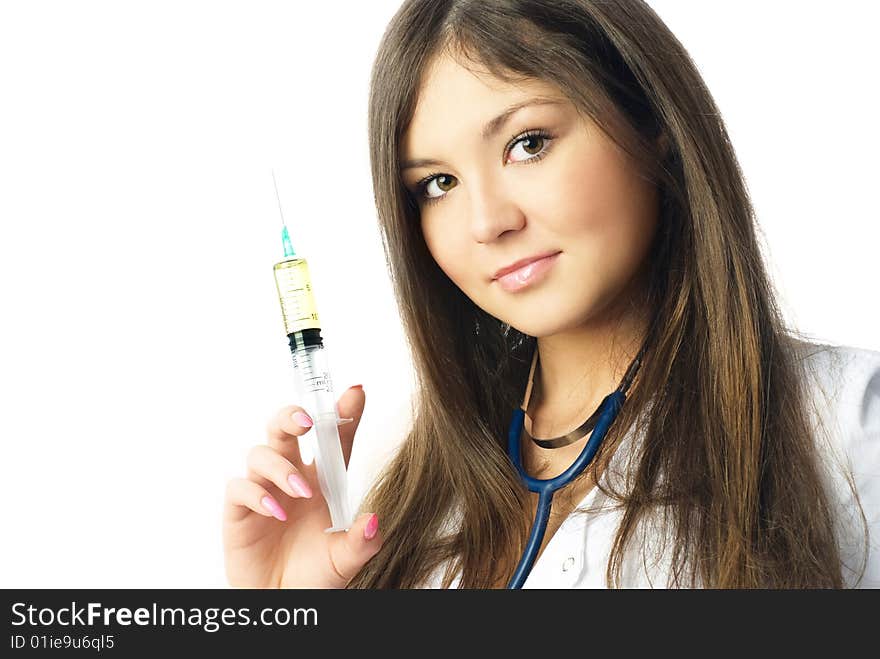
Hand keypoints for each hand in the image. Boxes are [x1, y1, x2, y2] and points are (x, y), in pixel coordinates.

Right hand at [223, 386, 381, 586]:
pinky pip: (239, 488)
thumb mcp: (346, 560)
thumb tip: (374, 520)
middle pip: (284, 428)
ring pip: (261, 452)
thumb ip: (362, 541)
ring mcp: (263, 490)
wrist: (286, 601)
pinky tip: (275, 513)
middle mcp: (291, 476)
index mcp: (322, 480)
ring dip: (280, 467)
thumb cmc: (316, 574)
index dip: (343, 413)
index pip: (333, 439)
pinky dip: (256, 495)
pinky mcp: (239, 511)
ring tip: (301, 492)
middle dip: (292, 415)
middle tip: (307, 422)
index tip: (355, 392)